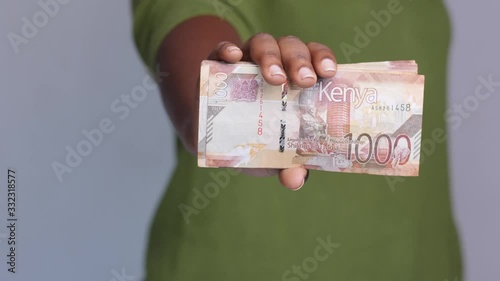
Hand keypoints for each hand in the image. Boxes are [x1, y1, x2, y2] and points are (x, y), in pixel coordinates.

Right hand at [207, 33, 337, 189]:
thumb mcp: (271, 155)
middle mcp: (274, 63)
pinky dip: (227, 49)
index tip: (328, 73)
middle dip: (299, 60)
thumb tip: (295, 180)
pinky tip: (233, 57)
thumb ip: (287, 165)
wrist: (214, 140)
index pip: (314, 57)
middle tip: (303, 81)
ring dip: (270, 56)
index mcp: (295, 78)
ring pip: (262, 43)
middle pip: (290, 47)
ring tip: (274, 78)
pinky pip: (221, 49)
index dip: (322, 59)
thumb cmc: (254, 141)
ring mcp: (245, 61)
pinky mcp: (217, 64)